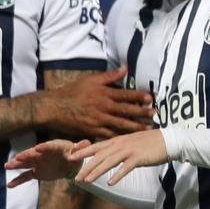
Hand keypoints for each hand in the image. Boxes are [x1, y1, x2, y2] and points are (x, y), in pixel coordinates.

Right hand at [5, 139, 85, 187]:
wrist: (69, 163)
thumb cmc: (75, 155)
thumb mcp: (79, 151)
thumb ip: (81, 147)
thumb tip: (86, 143)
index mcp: (53, 147)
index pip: (48, 146)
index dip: (43, 147)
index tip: (38, 148)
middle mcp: (42, 153)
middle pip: (32, 154)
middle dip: (26, 155)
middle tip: (18, 157)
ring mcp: (37, 163)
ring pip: (25, 164)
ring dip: (16, 165)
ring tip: (6, 166)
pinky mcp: (36, 172)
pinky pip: (25, 176)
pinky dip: (18, 180)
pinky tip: (9, 185)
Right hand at [36, 67, 153, 138]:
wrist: (53, 107)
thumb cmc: (71, 92)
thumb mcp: (89, 80)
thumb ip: (109, 76)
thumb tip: (125, 68)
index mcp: (104, 93)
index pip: (126, 94)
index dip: (140, 97)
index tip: (151, 99)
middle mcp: (104, 106)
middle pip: (127, 110)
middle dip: (143, 113)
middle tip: (155, 115)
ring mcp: (99, 120)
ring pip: (122, 124)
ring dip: (136, 127)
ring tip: (147, 129)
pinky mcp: (93, 131)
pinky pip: (110, 135)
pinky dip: (120, 137)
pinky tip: (129, 140)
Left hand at [71, 130, 168, 185]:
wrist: (167, 140)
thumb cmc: (148, 143)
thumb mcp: (129, 143)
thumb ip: (117, 148)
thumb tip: (107, 154)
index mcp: (116, 141)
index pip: (95, 147)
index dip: (82, 153)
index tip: (70, 159)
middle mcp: (120, 145)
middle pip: (98, 156)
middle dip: (86, 167)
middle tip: (75, 178)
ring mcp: (129, 150)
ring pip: (108, 162)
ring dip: (97, 172)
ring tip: (87, 181)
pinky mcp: (138, 157)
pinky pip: (126, 167)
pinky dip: (118, 174)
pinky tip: (111, 182)